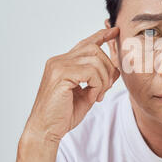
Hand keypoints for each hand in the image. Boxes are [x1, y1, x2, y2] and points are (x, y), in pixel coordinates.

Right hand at [25, 27, 119, 142]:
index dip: (101, 35)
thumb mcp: (86, 93)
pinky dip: (97, 85)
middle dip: (107, 68)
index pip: (85, 43)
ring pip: (95, 60)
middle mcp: (59, 60)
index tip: (114, 30)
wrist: (45, 130)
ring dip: (103, 79)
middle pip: (95, 49)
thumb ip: (98, 80)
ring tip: (97, 95)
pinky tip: (92, 97)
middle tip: (105, 89)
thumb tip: (115, 70)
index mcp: (63, 63)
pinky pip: (91, 72)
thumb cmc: (63, 114)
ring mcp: (58, 65)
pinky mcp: (60, 75)